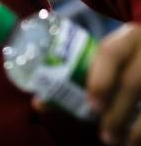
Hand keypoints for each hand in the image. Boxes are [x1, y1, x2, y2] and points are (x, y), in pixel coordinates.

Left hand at [86, 24, 140, 144]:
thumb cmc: (126, 54)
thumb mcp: (108, 55)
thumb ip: (78, 74)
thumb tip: (39, 104)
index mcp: (127, 35)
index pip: (111, 52)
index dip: (100, 79)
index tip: (92, 105)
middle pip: (134, 82)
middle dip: (118, 110)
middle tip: (104, 134)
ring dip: (137, 126)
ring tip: (119, 142)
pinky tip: (136, 140)